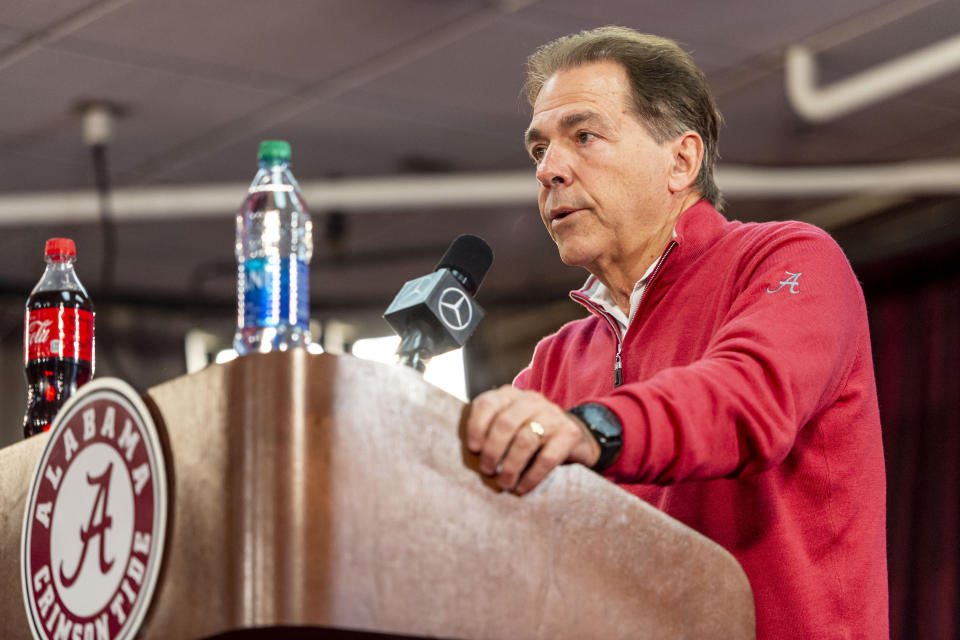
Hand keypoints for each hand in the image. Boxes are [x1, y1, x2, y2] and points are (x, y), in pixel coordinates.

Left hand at [465, 385, 600, 494]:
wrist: (572, 435)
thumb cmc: (530, 433)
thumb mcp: (510, 424)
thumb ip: (490, 430)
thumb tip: (467, 458)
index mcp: (511, 395)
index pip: (487, 403)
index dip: (476, 426)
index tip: (473, 449)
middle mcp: (532, 400)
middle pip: (505, 423)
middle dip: (492, 451)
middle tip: (488, 470)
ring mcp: (552, 415)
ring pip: (525, 440)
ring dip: (511, 467)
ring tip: (504, 483)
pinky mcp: (569, 434)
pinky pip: (546, 458)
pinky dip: (531, 477)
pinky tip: (522, 488)